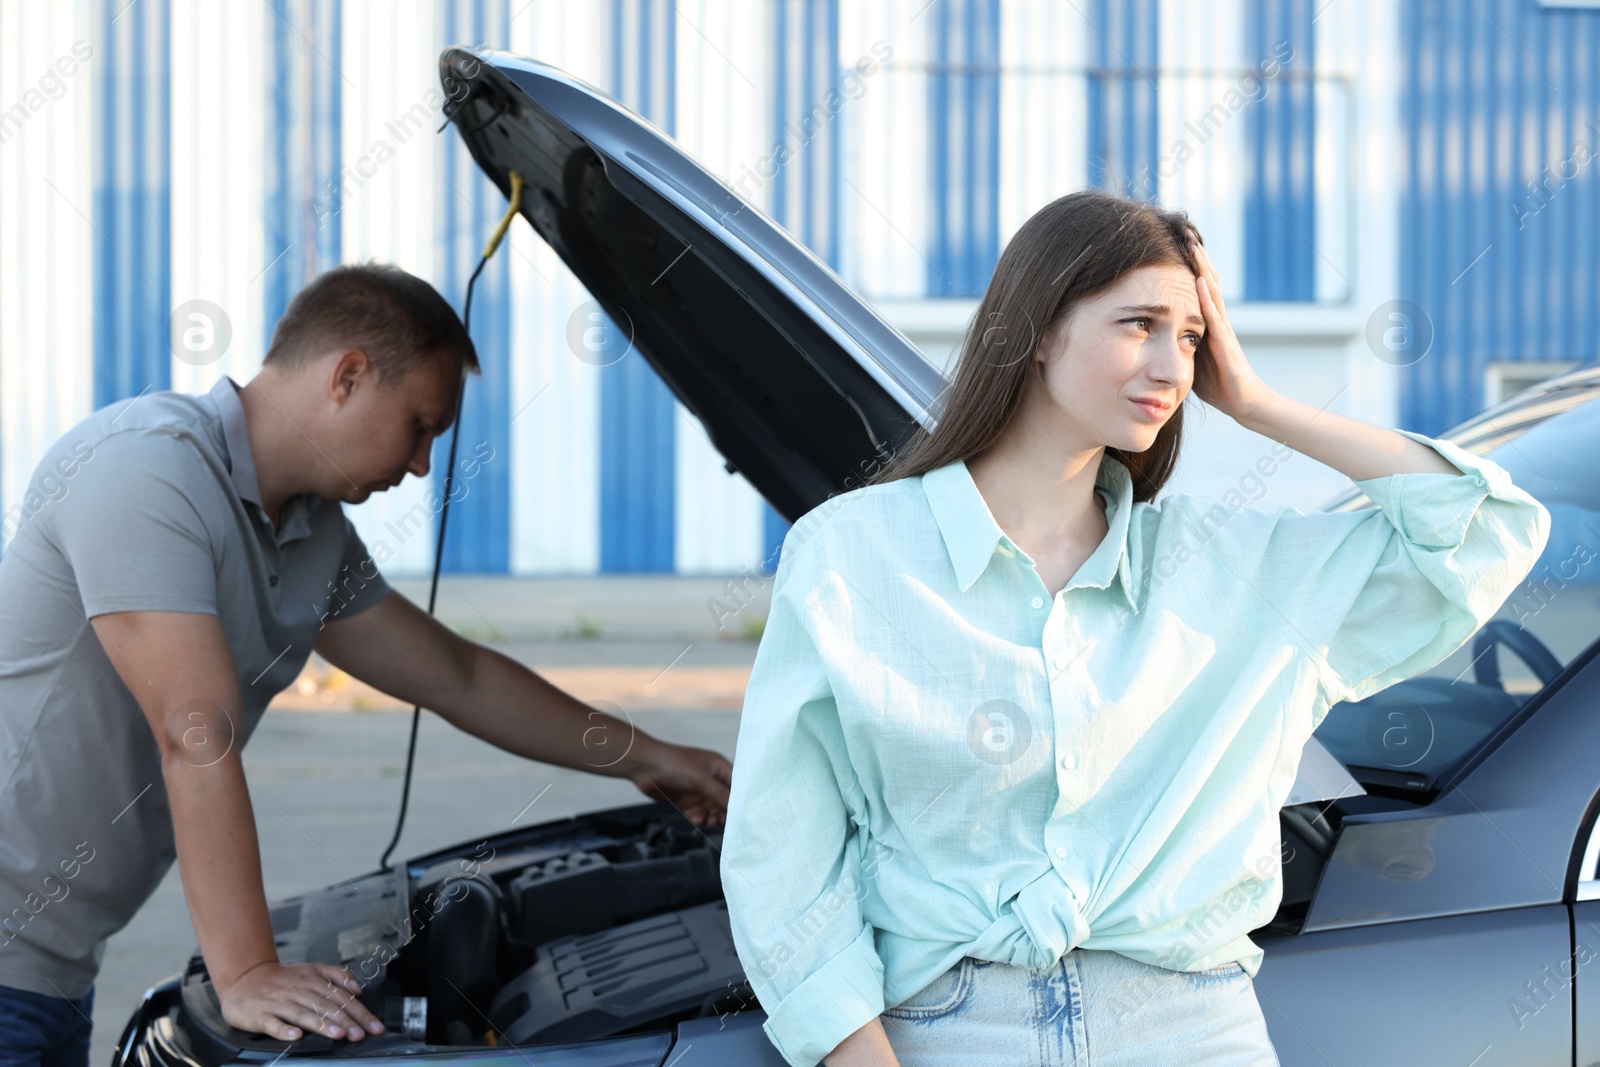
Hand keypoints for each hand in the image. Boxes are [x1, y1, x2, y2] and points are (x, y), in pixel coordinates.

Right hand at [216, 960, 384, 1042]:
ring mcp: (280, 1004)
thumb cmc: (282, 979)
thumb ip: (337, 976)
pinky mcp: (261, 1015)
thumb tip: (358, 988)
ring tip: (338, 1034)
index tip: (374, 1027)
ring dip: (322, 1025)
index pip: (342, 998)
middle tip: (360, 1034)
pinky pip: (273, 1024)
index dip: (359, 1013)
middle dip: (346, 1021)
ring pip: (304, 1015)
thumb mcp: (312, 970)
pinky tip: (295, 1036)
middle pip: (326, 1007)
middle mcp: (299, 992)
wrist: (245, 978)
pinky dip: (284, 1030)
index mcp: (314, 982)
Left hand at [629, 739, 732, 828]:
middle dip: (725, 811)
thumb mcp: (701, 779)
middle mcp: (711, 780)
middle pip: (725, 800)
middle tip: (722, 821)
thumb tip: (737, 807)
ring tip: (709, 822)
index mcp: (718, 768)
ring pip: (712, 810)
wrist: (646, 767)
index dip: (741, 799)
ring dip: (713, 817)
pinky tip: (697, 819)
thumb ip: (720, 794)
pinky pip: (698, 814)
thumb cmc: (676, 765)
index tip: (744, 813)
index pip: (737, 785)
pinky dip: (699, 818)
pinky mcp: (687, 802)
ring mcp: (698, 792)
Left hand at [1185, 228, 1274, 422]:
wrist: (1243, 402)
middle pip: (1204, 281)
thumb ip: (1175, 343)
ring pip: (1211, 292)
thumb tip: (1150, 335)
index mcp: (1205, 322)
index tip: (1172, 244)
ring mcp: (1222, 329)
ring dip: (1201, 268)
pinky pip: (1214, 316)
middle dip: (1194, 257)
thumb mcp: (1188, 359)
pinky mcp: (1225, 343)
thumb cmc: (1217, 383)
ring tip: (1192, 244)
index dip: (1185, 266)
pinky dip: (1206, 297)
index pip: (1194, 288)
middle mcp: (1216, 320)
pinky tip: (1198, 280)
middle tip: (1183, 230)